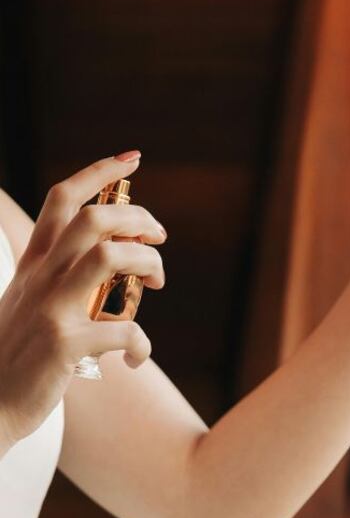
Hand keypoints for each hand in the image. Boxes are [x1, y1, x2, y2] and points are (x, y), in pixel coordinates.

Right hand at [0, 153, 165, 450]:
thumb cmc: (21, 357)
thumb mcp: (33, 305)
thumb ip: (68, 279)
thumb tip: (123, 260)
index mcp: (34, 265)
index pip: (62, 200)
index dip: (99, 173)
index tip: (132, 159)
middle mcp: (41, 280)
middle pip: (94, 220)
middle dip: (139, 219)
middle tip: (160, 239)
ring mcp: (51, 310)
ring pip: (110, 258)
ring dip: (148, 265)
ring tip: (155, 286)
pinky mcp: (65, 345)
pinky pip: (125, 331)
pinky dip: (142, 344)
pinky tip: (138, 358)